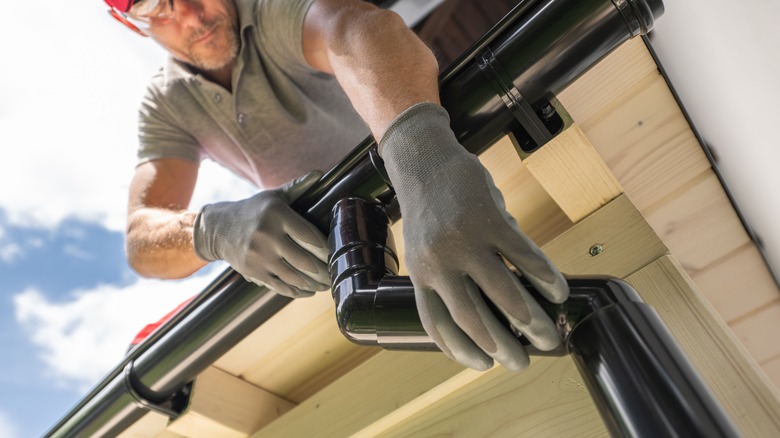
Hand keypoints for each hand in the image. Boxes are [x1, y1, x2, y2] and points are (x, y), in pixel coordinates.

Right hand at [193, 171, 329, 297]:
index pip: (310, 236)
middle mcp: (267, 236)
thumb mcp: (274, 196)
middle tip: (337, 274)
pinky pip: (280, 286)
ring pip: (295, 276)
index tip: (339, 254)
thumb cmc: (253, 210)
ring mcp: (259, 256)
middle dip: (325, 271)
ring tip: (327, 285)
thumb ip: (298, 187)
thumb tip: (320, 174)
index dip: (327, 249)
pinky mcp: (253, 272)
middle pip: (305, 260)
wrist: (218, 228)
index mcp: (277, 215)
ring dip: (315, 284)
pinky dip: (298, 291)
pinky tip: (309, 291)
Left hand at [379, 103, 568, 370]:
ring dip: (530, 321)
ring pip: (504, 294)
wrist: (424, 160)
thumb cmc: (428, 210)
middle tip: (522, 364)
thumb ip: (453, 277)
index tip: (482, 365)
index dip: (460, 350)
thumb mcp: (426, 249)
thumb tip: (492, 307)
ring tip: (548, 336)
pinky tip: (558, 291)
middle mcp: (439, 264)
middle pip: (473, 319)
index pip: (437, 325)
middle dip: (502, 348)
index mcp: (419, 275)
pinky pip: (524, 257)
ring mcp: (464, 242)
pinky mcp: (489, 220)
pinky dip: (545, 277)